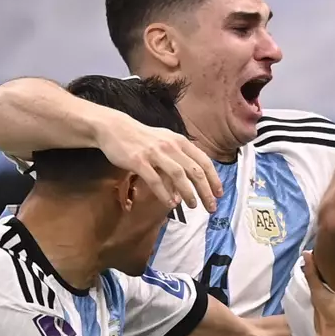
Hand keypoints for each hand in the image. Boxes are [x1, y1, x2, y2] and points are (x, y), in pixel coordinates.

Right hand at [97, 109, 222, 209]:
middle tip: (211, 206)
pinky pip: (155, 180)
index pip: (203, 161)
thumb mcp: (165, 143)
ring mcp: (155, 153)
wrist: (115, 128)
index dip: (214, 178)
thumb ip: (177, 161)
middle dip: (206, 190)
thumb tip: (184, 188)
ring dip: (188, 193)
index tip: (219, 193)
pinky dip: (165, 194)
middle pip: (194, 170)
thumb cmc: (142, 139)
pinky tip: (171, 204)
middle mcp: (170, 146)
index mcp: (180, 141)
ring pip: (178, 175)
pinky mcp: (138, 161)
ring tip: (193, 206)